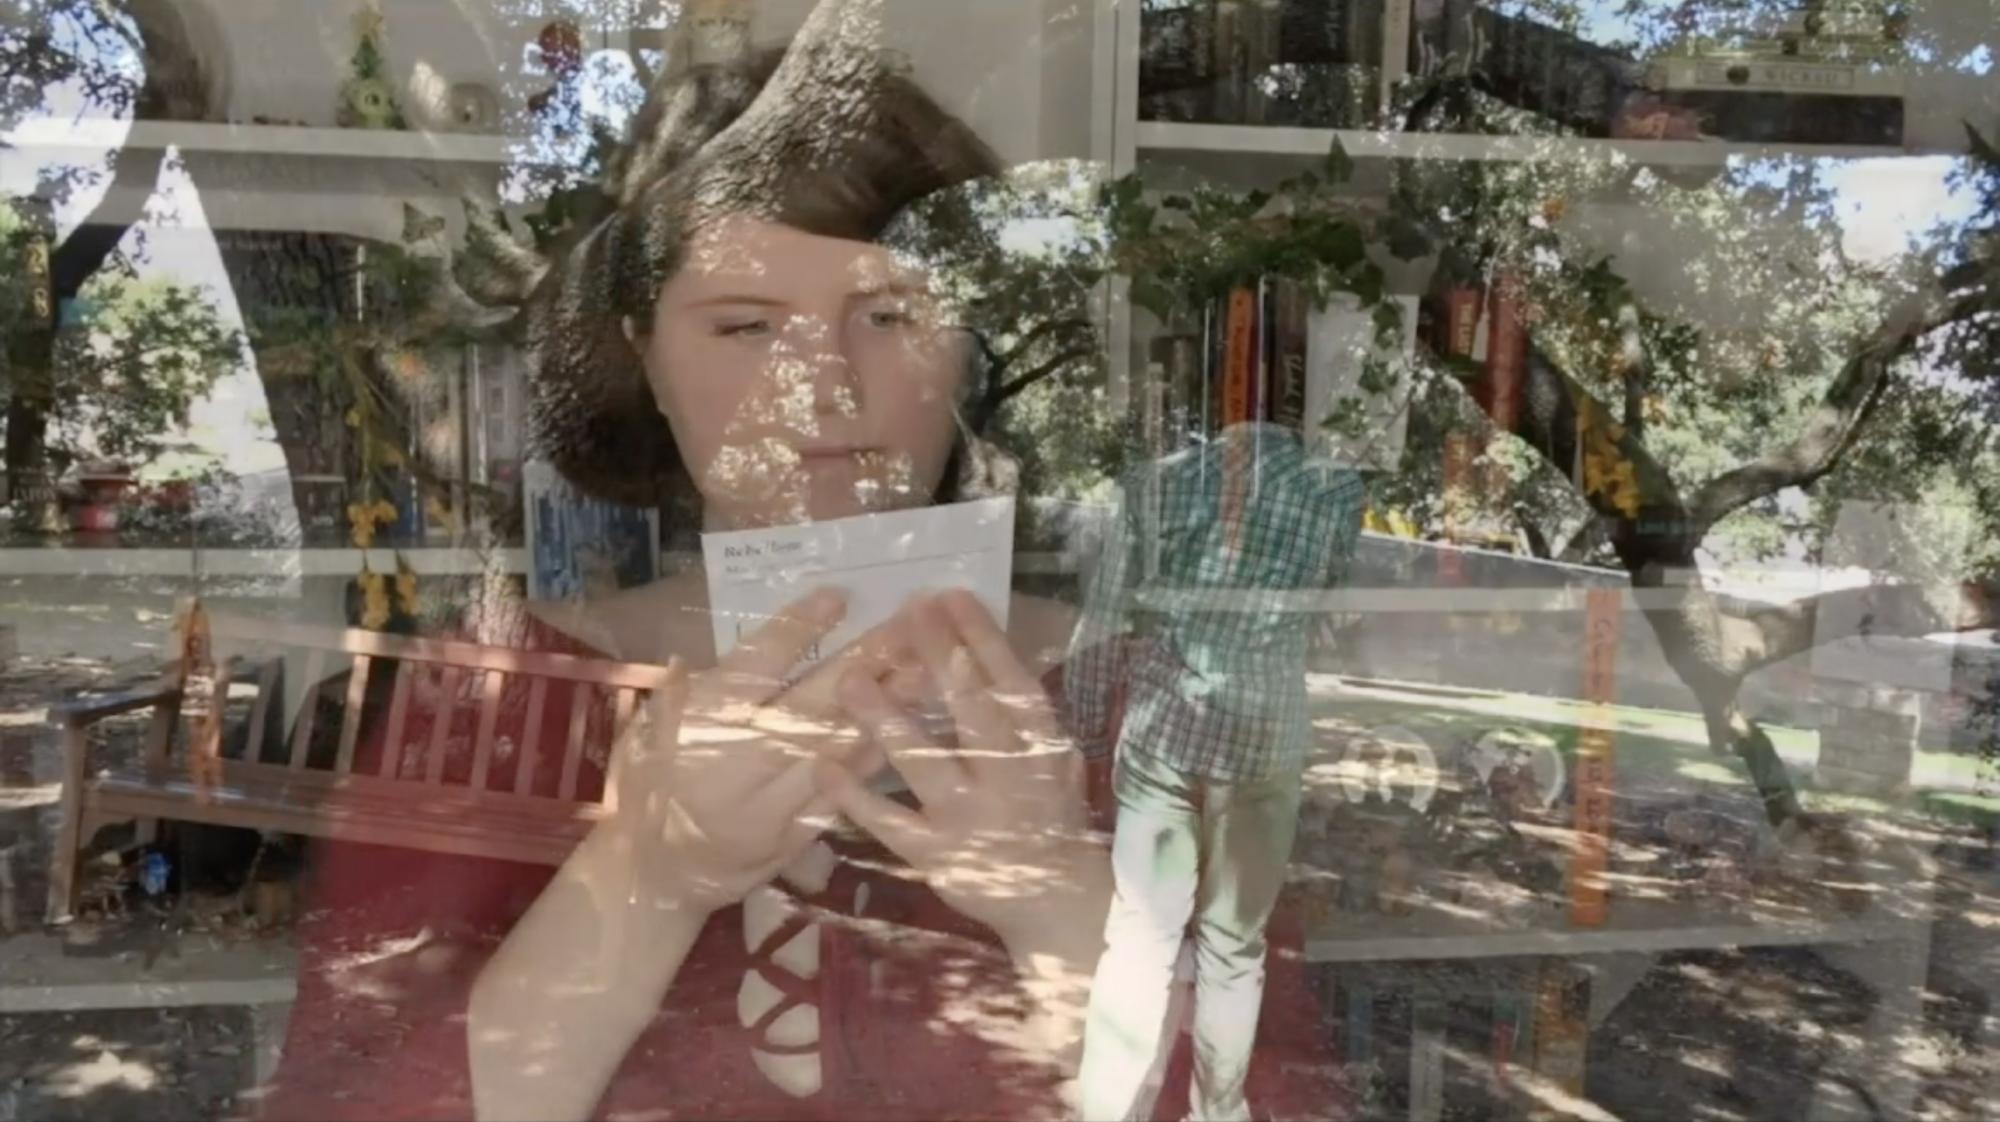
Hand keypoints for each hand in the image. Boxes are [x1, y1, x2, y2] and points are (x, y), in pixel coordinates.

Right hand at [606, 587, 902, 913]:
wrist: (655, 875)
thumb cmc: (649, 790)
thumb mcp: (645, 735)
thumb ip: (675, 697)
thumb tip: (690, 658)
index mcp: (704, 725)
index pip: (756, 666)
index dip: (797, 629)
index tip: (838, 596)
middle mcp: (743, 761)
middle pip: (813, 703)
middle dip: (865, 662)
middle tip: (909, 626)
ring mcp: (774, 802)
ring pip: (839, 748)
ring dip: (887, 709)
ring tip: (927, 670)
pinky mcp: (796, 834)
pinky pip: (845, 793)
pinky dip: (877, 761)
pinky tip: (913, 732)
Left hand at [816, 590, 1108, 953]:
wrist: (1057, 905)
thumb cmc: (1051, 818)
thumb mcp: (1056, 761)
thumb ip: (1025, 716)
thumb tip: (990, 651)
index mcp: (1041, 749)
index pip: (1013, 683)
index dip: (982, 638)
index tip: (952, 596)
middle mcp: (1009, 778)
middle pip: (971, 709)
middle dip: (939, 657)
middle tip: (905, 613)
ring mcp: (970, 817)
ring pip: (924, 761)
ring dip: (886, 718)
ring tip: (849, 678)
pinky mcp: (937, 855)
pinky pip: (890, 821)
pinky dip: (855, 796)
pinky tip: (822, 766)